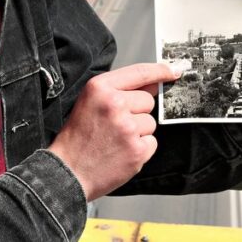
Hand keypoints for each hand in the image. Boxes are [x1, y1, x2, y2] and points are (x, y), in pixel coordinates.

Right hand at [48, 63, 178, 200]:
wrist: (68, 172)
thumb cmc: (78, 136)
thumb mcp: (90, 101)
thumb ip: (118, 90)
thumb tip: (154, 83)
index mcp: (101, 88)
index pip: (140, 72)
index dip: (160, 71)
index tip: (173, 71)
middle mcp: (115, 104)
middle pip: (148, 101)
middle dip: (137, 112)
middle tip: (116, 125)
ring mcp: (127, 128)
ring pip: (150, 123)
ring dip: (138, 132)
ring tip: (115, 140)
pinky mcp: (137, 150)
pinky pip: (151, 142)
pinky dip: (140, 148)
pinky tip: (121, 152)